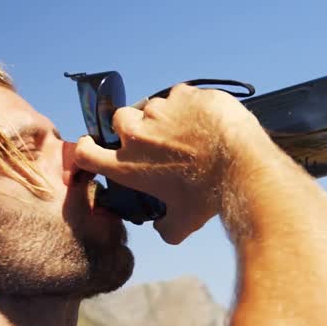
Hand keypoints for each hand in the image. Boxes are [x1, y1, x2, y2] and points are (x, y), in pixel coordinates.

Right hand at [73, 84, 276, 243]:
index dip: (85, 148)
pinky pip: (179, 96)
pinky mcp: (183, 94)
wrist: (241, 163)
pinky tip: (204, 121)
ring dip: (163, 117)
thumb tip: (163, 230)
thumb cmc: (210, 193)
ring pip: (151, 106)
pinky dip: (188, 106)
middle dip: (132, 128)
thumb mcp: (184, 222)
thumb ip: (165, 229)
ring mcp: (159, 110)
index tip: (92, 146)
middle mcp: (137, 135)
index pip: (86, 153)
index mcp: (128, 166)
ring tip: (187, 132)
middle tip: (154, 140)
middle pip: (118, 121)